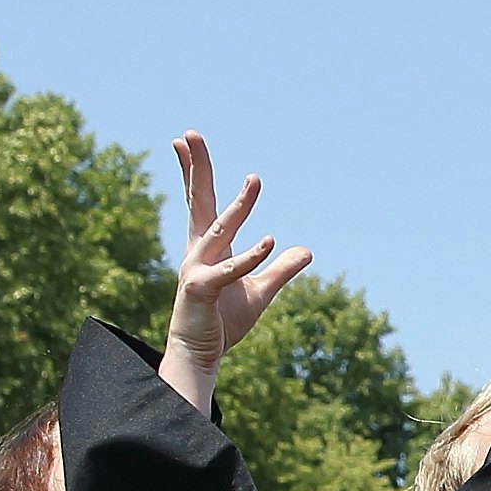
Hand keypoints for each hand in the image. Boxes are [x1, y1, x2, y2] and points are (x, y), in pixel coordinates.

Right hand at [161, 132, 311, 410]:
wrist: (202, 356)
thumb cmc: (223, 321)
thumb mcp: (260, 292)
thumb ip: (282, 270)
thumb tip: (307, 251)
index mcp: (207, 246)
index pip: (200, 201)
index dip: (194, 171)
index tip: (184, 141)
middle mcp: (197, 251)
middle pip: (198, 201)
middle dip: (196, 168)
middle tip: (189, 134)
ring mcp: (196, 268)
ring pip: (220, 231)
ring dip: (240, 206)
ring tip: (255, 179)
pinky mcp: (202, 289)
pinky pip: (230, 269)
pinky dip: (251, 256)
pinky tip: (272, 241)